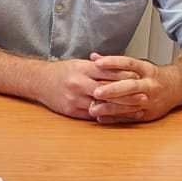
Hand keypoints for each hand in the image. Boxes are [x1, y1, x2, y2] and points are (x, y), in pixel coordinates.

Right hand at [37, 56, 162, 120]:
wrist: (38, 81)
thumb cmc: (60, 72)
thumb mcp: (79, 63)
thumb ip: (98, 66)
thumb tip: (121, 67)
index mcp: (81, 68)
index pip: (108, 72)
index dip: (125, 76)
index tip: (140, 79)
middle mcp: (78, 82)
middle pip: (107, 89)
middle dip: (127, 94)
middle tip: (143, 96)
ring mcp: (74, 98)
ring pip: (101, 104)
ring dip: (120, 108)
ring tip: (135, 109)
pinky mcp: (71, 110)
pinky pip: (92, 115)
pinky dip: (107, 116)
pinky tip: (118, 117)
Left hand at [85, 53, 179, 123]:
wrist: (179, 87)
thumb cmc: (153, 76)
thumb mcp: (139, 65)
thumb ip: (115, 63)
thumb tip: (93, 56)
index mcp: (148, 69)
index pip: (129, 63)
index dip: (113, 62)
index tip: (97, 63)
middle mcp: (150, 85)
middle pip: (131, 87)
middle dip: (113, 90)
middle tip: (96, 92)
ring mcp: (150, 101)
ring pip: (130, 105)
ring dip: (110, 108)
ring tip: (93, 109)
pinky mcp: (148, 114)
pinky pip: (130, 117)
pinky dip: (115, 118)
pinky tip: (101, 118)